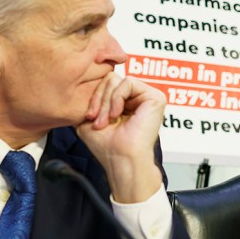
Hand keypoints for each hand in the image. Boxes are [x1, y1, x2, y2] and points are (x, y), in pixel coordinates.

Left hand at [76, 72, 165, 202]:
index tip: (89, 117)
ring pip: (116, 80)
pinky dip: (117, 98)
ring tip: (107, 120)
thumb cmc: (106, 145)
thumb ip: (90, 99)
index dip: (94, 97)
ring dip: (106, 101)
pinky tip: (117, 114)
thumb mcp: (90, 117)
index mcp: (126, 102)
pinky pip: (128, 82)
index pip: (105, 83)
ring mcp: (148, 97)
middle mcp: (138, 98)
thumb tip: (84, 82)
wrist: (121, 159)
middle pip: (110, 78)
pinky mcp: (155, 97)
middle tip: (98, 120)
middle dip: (99, 99)